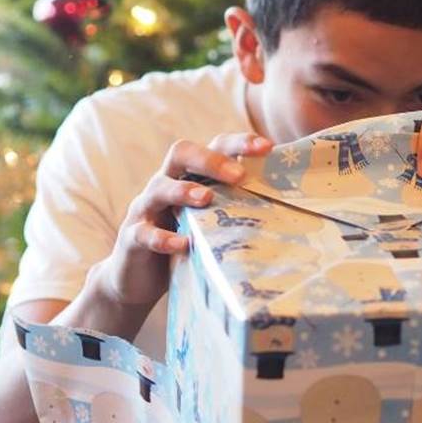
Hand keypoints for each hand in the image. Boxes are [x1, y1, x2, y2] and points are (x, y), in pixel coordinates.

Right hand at [92, 133, 272, 306]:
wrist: (137, 280)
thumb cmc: (186, 244)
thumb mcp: (211, 224)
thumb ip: (236, 211)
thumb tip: (289, 211)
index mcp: (189, 175)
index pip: (213, 146)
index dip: (238, 142)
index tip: (268, 147)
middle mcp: (165, 184)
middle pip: (181, 153)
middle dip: (211, 160)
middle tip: (239, 175)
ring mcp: (145, 209)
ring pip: (159, 187)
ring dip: (184, 190)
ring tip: (207, 198)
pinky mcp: (132, 238)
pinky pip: (144, 233)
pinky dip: (163, 237)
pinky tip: (183, 244)